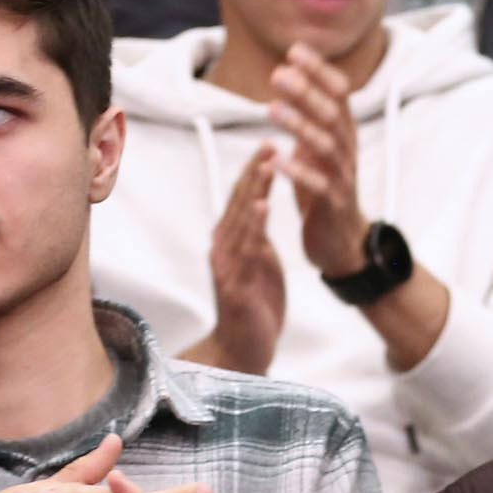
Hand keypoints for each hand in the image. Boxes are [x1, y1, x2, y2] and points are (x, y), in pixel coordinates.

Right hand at [202, 145, 284, 373]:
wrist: (244, 351)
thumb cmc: (253, 306)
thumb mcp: (259, 264)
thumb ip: (257, 237)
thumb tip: (259, 207)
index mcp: (230, 242)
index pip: (242, 199)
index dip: (255, 171)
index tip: (270, 144)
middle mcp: (222, 248)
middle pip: (237, 202)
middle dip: (254, 171)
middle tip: (269, 141)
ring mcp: (225, 265)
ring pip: (239, 220)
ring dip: (253, 189)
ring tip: (267, 163)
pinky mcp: (233, 284)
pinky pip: (244, 250)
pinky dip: (252, 225)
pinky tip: (261, 205)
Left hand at [267, 45, 367, 281]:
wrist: (343, 242)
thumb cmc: (325, 190)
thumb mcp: (318, 148)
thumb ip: (308, 116)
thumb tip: (289, 79)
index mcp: (344, 133)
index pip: (338, 93)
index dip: (319, 71)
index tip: (294, 50)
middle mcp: (348, 151)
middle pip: (332, 115)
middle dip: (306, 92)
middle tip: (278, 73)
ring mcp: (343, 177)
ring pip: (325, 146)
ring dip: (299, 126)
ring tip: (271, 109)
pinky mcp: (334, 204)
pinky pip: (318, 186)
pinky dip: (297, 173)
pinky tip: (275, 161)